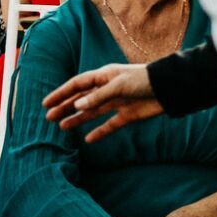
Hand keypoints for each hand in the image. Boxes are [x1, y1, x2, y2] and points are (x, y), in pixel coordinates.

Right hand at [43, 63, 162, 140]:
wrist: (170, 89)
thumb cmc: (145, 80)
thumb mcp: (119, 85)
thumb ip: (98, 96)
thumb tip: (77, 105)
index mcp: (105, 77)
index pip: (78, 85)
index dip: (62, 93)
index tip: (47, 103)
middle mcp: (109, 90)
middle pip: (83, 99)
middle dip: (66, 107)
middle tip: (49, 117)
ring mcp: (118, 103)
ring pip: (93, 112)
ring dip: (78, 119)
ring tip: (62, 127)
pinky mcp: (129, 115)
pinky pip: (110, 125)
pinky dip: (100, 132)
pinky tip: (89, 139)